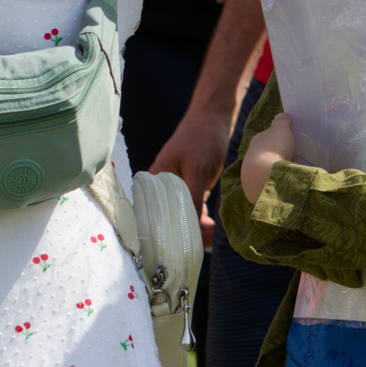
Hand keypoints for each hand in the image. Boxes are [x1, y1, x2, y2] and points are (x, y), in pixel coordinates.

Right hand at [150, 111, 232, 242]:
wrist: (213, 117)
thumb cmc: (202, 138)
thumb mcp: (198, 170)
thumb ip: (191, 198)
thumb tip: (188, 227)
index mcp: (153, 182)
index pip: (152, 217)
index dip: (164, 235)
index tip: (180, 249)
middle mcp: (159, 187)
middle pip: (167, 220)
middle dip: (184, 235)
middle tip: (204, 245)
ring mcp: (173, 187)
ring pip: (181, 216)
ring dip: (195, 228)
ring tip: (212, 238)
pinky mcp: (187, 187)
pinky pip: (190, 209)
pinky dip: (200, 219)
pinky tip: (212, 228)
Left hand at [240, 112, 295, 204]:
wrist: (264, 176)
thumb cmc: (274, 149)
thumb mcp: (281, 130)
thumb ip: (281, 122)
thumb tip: (282, 115)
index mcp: (257, 141)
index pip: (266, 139)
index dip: (277, 141)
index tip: (287, 144)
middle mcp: (250, 157)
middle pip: (265, 156)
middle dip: (276, 157)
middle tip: (291, 159)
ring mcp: (251, 175)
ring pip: (264, 171)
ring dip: (274, 172)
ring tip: (289, 174)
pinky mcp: (254, 190)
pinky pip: (267, 185)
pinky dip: (274, 184)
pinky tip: (283, 185)